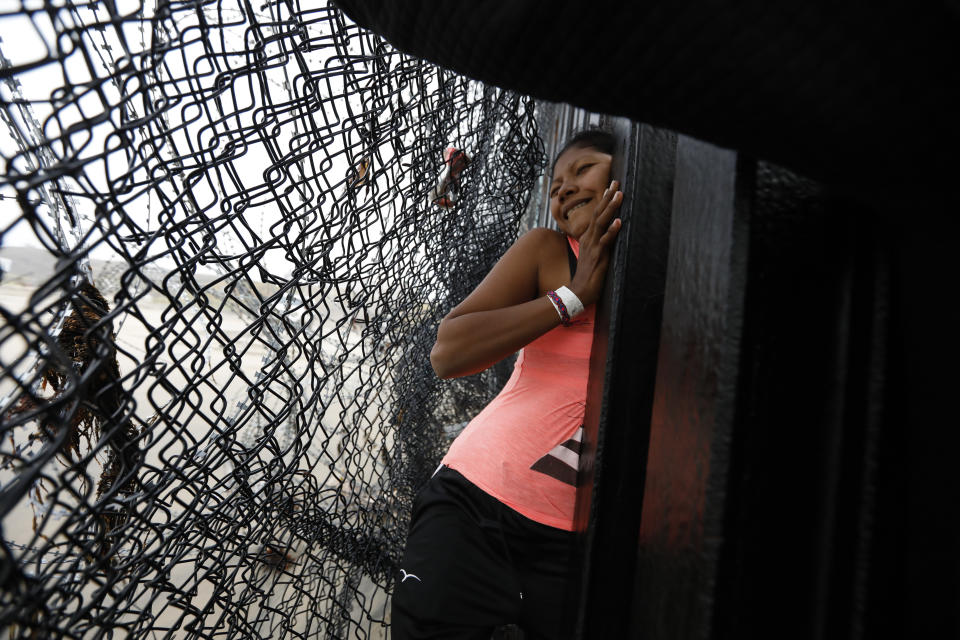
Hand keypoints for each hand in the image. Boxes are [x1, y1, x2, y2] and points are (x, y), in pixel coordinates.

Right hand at [569, 180, 622, 305]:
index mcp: (588, 237)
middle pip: (598, 213)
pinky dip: (612, 231)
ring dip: (611, 208)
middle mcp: (589, 239)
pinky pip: (605, 241)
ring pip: (602, 223)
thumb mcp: (593, 256)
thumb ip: (600, 244)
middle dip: (608, 197)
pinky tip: (618, 222)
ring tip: (619, 195)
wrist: (578, 292)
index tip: (612, 187)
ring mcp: (592, 247)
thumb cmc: (588, 276)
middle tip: (616, 182)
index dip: (604, 200)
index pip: (597, 214)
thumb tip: (610, 235)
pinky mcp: (597, 256)